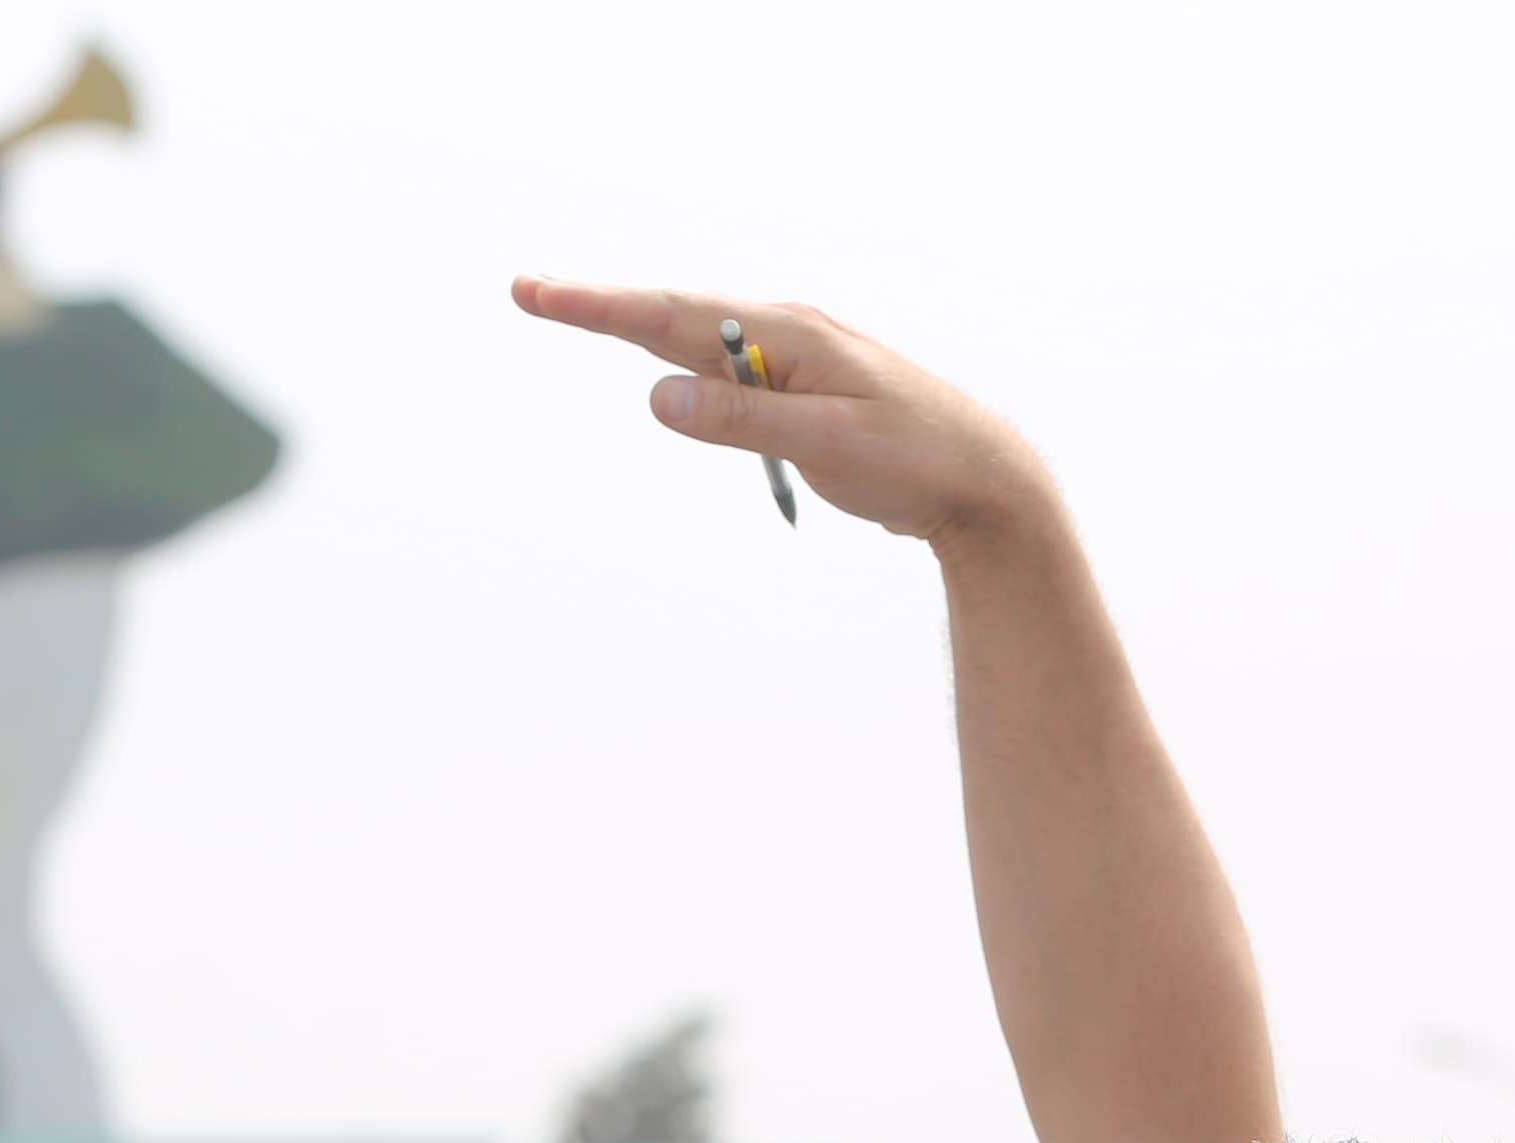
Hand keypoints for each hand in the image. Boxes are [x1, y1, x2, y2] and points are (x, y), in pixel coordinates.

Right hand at [512, 276, 1055, 546]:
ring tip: (573, 308)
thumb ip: (743, 421)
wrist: (985, 479)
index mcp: (790, 334)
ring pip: (696, 336)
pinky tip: (661, 361)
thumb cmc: (917, 460)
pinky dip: (677, 355)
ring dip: (633, 323)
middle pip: (674, 313)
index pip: (673, 315)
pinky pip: (724, 366)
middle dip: (599, 304)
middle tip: (529, 291)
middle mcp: (787, 332)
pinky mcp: (800, 388)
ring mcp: (793, 358)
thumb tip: (656, 395)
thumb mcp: (830, 444)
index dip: (598, 306)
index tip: (539, 293)